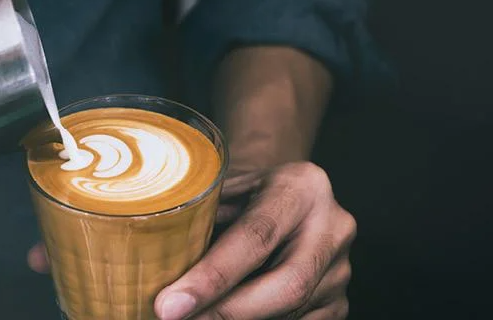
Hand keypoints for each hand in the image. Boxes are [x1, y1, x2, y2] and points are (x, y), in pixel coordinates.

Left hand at [154, 162, 355, 319]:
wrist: (286, 196)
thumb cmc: (243, 195)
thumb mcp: (224, 192)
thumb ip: (202, 224)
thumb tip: (151, 271)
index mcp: (303, 186)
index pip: (256, 237)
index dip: (212, 277)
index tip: (170, 305)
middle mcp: (334, 227)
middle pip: (287, 285)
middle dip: (226, 312)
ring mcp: (341, 269)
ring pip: (290, 313)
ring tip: (193, 318)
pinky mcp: (338, 302)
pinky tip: (222, 318)